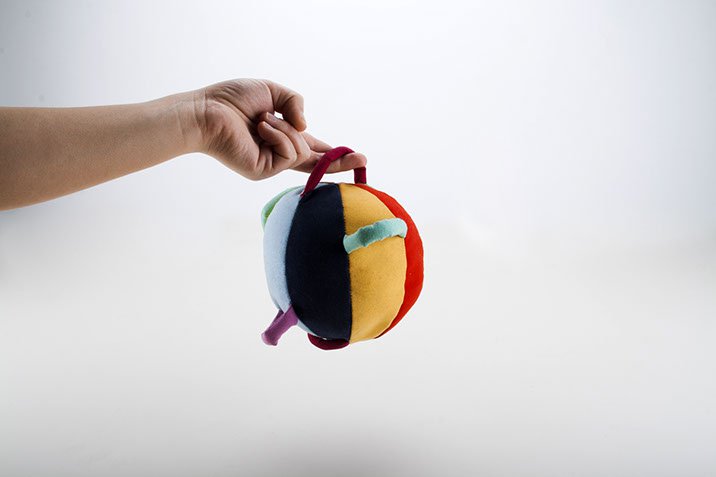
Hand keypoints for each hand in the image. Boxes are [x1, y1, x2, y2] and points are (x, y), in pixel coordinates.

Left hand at [191, 79, 366, 179]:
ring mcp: (270, 165)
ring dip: (285, 129)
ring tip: (261, 119)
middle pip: (315, 162)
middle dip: (339, 162)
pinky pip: (288, 152)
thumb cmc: (232, 99)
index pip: (310, 147)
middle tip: (363, 160)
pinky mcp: (263, 171)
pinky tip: (259, 127)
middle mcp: (276, 154)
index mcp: (279, 136)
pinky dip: (277, 134)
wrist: (206, 111)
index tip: (353, 156)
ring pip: (301, 150)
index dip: (331, 153)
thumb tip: (306, 128)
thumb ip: (295, 103)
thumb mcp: (271, 91)